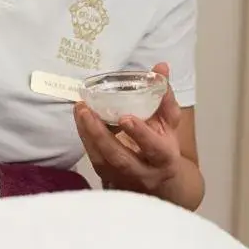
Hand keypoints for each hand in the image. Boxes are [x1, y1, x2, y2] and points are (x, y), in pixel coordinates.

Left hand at [74, 63, 184, 196]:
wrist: (161, 182)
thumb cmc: (164, 145)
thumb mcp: (169, 122)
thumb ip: (164, 95)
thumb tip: (161, 66)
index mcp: (164, 158)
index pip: (154, 148)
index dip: (140, 134)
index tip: (125, 118)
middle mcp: (144, 172)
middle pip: (120, 159)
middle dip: (101, 135)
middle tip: (86, 110)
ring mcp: (123, 179)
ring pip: (103, 161)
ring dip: (88, 135)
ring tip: (80, 110)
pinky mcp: (108, 179)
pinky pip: (94, 159)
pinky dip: (86, 139)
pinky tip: (81, 119)